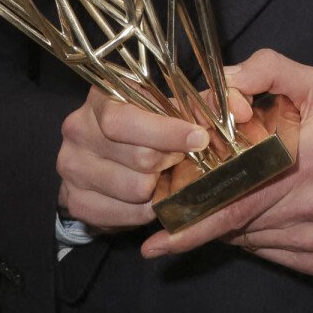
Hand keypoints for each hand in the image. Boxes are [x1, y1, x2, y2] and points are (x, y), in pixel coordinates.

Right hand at [57, 87, 214, 231]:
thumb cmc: (152, 125)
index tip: (199, 139)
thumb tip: (241, 108)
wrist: (110, 157)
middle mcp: (78, 128)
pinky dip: (143, 211)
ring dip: (158, 188)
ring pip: (134, 189)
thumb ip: (211, 101)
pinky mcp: (74, 201)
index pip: (126, 118)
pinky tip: (149, 197)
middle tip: (178, 161)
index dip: (167, 132)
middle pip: (137, 158)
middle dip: (169, 163)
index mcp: (101, 97)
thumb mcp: (177, 104)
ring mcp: (71, 167)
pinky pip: (122, 215)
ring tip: (162, 178)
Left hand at [140, 48, 312, 273]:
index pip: (232, 200)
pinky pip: (271, 253)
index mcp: (299, 168)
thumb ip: (272, 71)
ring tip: (214, 209)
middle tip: (158, 239)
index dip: (193, 219)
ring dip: (227, 227)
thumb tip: (226, 81)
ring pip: (250, 240)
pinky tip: (258, 214)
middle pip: (234, 226)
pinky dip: (254, 237)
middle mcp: (304, 212)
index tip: (157, 232)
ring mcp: (312, 243)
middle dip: (196, 228)